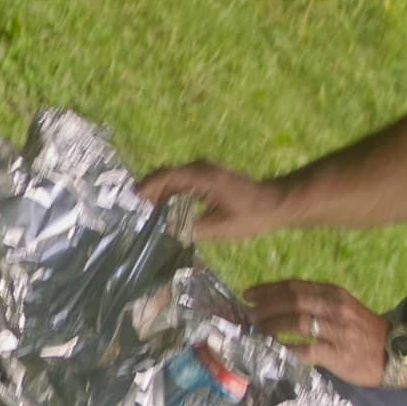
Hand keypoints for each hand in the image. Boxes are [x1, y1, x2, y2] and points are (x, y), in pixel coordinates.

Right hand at [139, 161, 288, 241]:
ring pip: (171, 180)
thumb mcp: (220, 227)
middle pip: (163, 176)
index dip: (145, 188)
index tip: (131, 203)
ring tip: (143, 216)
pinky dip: (169, 196)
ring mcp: (202, 172)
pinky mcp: (205, 179)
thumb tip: (165, 236)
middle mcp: (199, 169)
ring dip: (157, 195)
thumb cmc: (251, 215)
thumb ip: (191, 229)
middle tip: (133, 214)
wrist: (275, 203)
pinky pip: (180, 183)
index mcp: (201, 176)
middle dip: (147, 193)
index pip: (165, 176)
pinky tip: (163, 214)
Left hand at [244, 280, 388, 385]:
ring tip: (257, 331)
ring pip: (297, 321)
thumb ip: (316, 304)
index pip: (294, 285)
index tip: (248, 294)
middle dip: (265, 306)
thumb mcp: (343, 307)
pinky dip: (287, 348)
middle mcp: (335, 307)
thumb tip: (281, 306)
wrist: (396, 352)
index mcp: (333, 293)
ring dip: (272, 325)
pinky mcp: (338, 354)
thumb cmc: (364, 331)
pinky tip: (273, 349)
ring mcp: (337, 330)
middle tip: (247, 314)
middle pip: (293, 300)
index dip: (268, 289)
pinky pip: (307, 349)